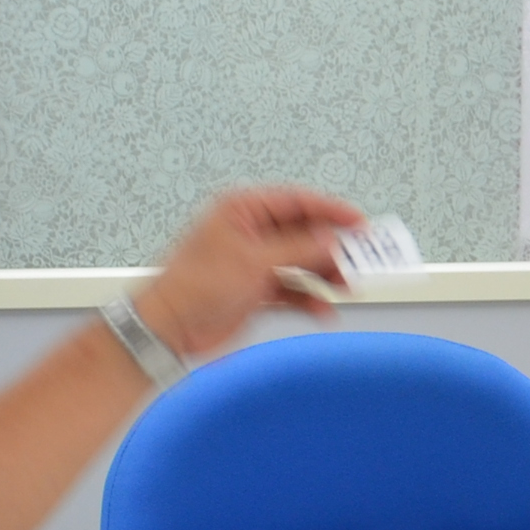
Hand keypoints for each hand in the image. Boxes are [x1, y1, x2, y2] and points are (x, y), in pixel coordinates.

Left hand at [132, 184, 366, 359]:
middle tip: (357, 260)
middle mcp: (250, 232)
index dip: (331, 212)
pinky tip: (322, 309)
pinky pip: (292, 290)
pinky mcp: (255, 290)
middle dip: (330, 248)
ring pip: (301, 262)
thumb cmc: (192, 287)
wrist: (169, 328)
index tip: (359, 223)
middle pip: (303, 233)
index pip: (297, 202)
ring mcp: (253, 262)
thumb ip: (299, 249)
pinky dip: (309, 299)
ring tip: (344, 287)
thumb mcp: (255, 261)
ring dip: (323, 275)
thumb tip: (332, 239)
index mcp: (242, 210)